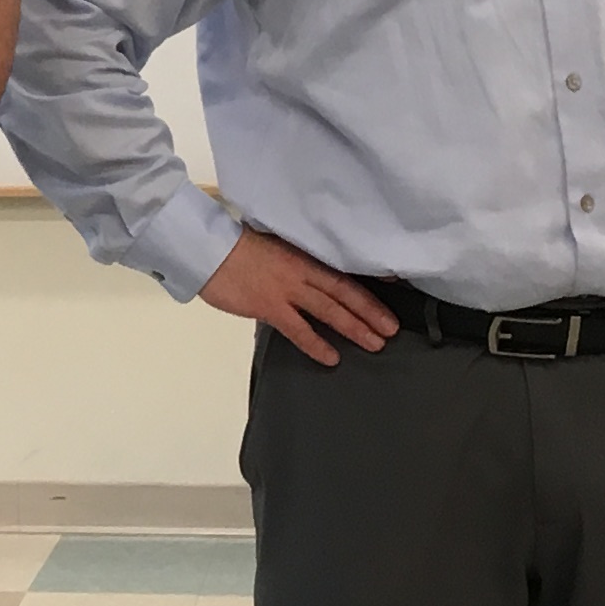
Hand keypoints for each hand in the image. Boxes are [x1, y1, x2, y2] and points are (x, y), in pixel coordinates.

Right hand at [200, 228, 399, 365]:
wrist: (209, 249)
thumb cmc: (237, 247)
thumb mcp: (275, 247)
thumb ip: (295, 263)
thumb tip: (310, 280)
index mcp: (304, 256)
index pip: (343, 271)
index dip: (370, 282)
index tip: (395, 289)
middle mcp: (302, 272)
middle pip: (344, 292)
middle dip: (371, 311)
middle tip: (393, 329)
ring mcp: (287, 290)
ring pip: (329, 310)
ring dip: (354, 327)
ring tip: (375, 343)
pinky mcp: (270, 307)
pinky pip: (299, 330)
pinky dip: (317, 344)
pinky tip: (332, 358)